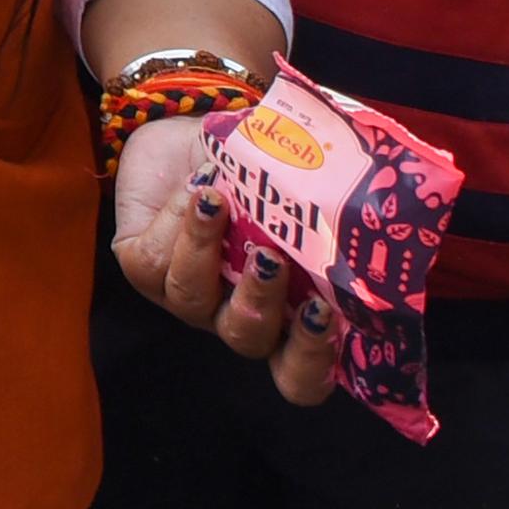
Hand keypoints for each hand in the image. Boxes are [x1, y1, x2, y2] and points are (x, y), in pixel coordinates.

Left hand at [108, 122, 343, 405]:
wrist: (185, 135)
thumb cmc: (256, 169)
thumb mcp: (297, 183)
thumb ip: (330, 198)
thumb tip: (367, 189)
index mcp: (285, 314)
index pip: (303, 373)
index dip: (315, 360)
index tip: (326, 314)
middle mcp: (235, 315)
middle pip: (248, 341)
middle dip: (261, 304)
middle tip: (272, 259)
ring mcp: (186, 296)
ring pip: (193, 300)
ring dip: (206, 252)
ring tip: (220, 201)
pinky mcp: (141, 268)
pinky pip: (155, 259)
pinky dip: (179, 218)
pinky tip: (197, 187)